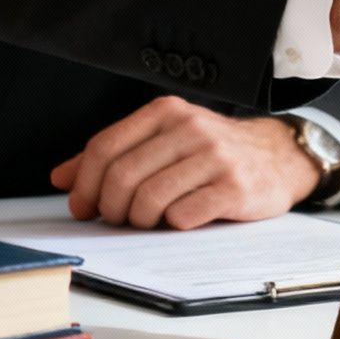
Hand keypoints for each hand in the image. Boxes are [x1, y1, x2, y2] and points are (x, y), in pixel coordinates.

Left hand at [48, 97, 319, 229]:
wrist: (277, 157)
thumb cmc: (213, 152)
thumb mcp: (164, 141)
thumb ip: (114, 155)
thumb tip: (62, 177)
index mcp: (166, 112)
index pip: (105, 147)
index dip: (85, 184)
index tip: (82, 206)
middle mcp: (189, 128)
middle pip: (122, 176)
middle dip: (110, 208)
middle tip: (117, 219)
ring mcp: (214, 157)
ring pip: (149, 199)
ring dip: (140, 220)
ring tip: (149, 221)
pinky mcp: (234, 187)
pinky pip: (183, 216)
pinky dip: (173, 226)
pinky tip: (180, 220)